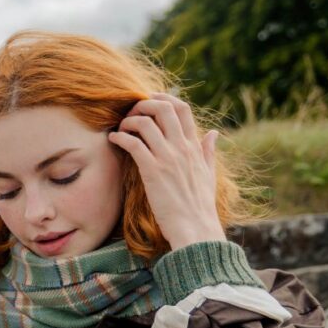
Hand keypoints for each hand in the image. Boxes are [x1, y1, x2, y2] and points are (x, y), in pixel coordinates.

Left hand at [108, 91, 226, 248]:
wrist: (195, 228)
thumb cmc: (200, 205)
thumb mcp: (209, 174)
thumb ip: (209, 151)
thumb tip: (214, 133)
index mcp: (194, 146)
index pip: (182, 108)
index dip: (164, 99)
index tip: (149, 102)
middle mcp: (182, 147)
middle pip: (163, 108)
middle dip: (143, 103)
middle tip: (131, 112)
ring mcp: (167, 158)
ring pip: (145, 122)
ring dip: (129, 120)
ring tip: (121, 128)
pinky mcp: (153, 171)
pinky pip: (133, 144)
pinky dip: (120, 137)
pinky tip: (114, 140)